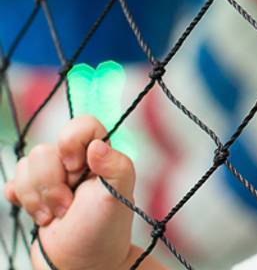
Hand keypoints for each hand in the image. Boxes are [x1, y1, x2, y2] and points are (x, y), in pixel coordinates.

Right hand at [4, 115, 136, 269]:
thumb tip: (97, 145)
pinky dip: (22, 199)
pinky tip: (40, 214)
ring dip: (39, 197)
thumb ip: (118, 167)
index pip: (82, 124)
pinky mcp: (33, 194)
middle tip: (69, 206)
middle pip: (44, 150)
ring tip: (57, 216)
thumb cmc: (104, 231)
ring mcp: (52, 177)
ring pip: (25, 165)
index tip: (78, 169)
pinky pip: (14, 182)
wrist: (82, 265)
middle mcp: (76, 162)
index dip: (72, 143)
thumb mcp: (119, 197)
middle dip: (52, 184)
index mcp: (100, 155)